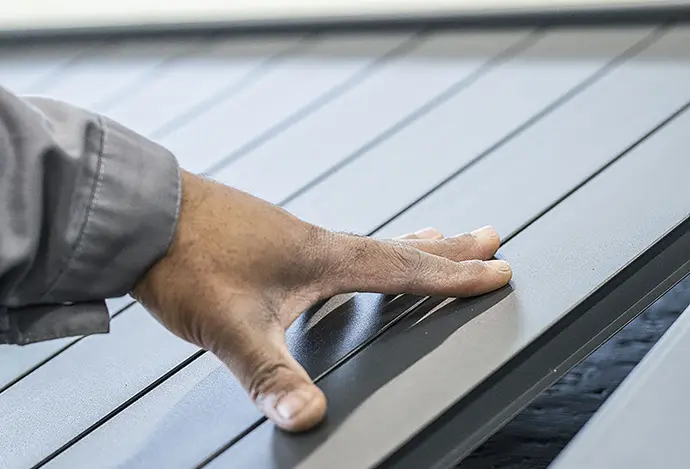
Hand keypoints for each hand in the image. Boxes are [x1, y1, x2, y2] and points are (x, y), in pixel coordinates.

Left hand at [132, 170, 511, 431]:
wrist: (142, 215)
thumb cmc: (187, 260)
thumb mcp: (230, 326)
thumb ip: (270, 373)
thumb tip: (307, 418)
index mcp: (322, 258)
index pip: (404, 268)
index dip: (454, 274)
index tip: (498, 267)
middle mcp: (316, 242)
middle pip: (399, 245)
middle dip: (449, 247)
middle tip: (488, 235)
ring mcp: (294, 237)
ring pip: (370, 241)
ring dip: (411, 242)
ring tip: (437, 238)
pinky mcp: (271, 239)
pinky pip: (339, 243)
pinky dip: (367, 248)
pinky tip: (350, 259)